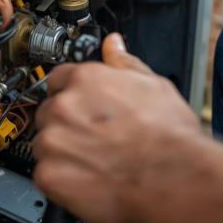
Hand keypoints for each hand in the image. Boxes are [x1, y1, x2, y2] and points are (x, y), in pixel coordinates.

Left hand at [32, 33, 204, 222]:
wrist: (177, 178)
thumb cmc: (168, 134)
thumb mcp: (151, 83)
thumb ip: (122, 62)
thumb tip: (113, 44)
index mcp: (83, 79)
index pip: (57, 78)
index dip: (70, 93)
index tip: (79, 105)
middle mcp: (63, 106)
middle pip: (49, 111)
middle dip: (66, 122)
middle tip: (92, 135)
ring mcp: (54, 140)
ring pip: (44, 142)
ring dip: (61, 150)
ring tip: (93, 159)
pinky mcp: (51, 175)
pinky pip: (45, 173)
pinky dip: (61, 178)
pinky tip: (88, 178)